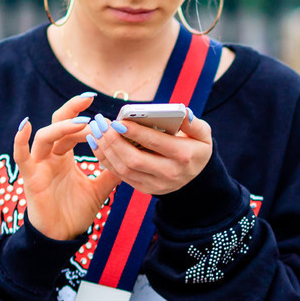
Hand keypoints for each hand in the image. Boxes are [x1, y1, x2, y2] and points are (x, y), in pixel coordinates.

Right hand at [14, 93, 123, 241]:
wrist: (62, 236)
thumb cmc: (75, 212)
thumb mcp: (99, 189)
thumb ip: (111, 173)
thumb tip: (129, 157)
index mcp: (64, 157)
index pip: (72, 130)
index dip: (86, 120)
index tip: (104, 115)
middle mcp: (50, 157)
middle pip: (57, 125)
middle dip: (72, 111)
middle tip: (90, 101)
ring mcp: (39, 165)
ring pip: (45, 136)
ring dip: (62, 127)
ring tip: (81, 123)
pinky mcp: (30, 177)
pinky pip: (21, 156)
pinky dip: (20, 140)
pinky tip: (25, 125)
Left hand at [89, 111, 212, 196]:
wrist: (197, 175)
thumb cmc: (196, 147)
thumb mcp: (203, 134)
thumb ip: (192, 123)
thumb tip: (182, 112)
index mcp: (184, 156)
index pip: (155, 143)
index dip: (134, 132)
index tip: (118, 121)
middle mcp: (170, 174)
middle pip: (135, 159)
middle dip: (114, 141)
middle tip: (101, 124)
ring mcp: (156, 184)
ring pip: (124, 169)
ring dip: (106, 150)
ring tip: (96, 131)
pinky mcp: (145, 188)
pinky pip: (120, 175)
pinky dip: (107, 159)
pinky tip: (98, 144)